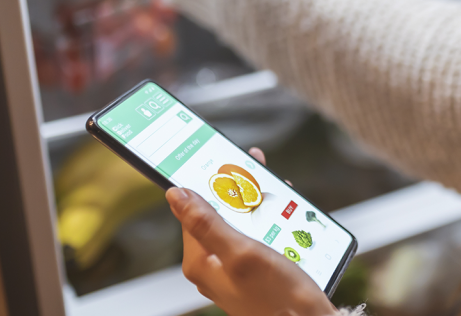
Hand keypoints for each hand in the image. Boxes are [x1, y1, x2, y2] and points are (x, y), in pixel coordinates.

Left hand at [166, 148, 335, 315]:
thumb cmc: (277, 297)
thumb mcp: (241, 252)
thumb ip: (206, 223)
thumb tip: (175, 195)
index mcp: (201, 261)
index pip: (193, 210)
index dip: (207, 184)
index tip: (221, 163)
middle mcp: (214, 266)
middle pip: (220, 215)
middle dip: (237, 191)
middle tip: (253, 168)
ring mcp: (235, 270)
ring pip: (241, 224)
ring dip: (257, 205)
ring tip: (274, 186)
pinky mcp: (256, 272)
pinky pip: (257, 238)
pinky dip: (269, 222)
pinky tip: (286, 212)